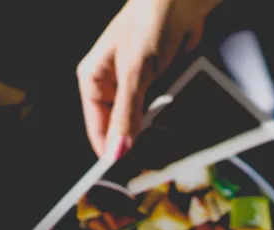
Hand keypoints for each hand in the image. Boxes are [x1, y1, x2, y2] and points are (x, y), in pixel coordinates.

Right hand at [77, 0, 222, 157]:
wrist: (180, 4)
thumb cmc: (149, 25)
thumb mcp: (135, 73)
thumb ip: (128, 114)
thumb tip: (118, 149)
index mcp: (93, 78)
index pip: (95, 125)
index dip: (107, 148)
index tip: (119, 170)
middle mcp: (110, 83)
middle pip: (118, 125)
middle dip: (132, 138)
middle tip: (145, 156)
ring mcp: (133, 84)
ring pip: (139, 119)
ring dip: (151, 126)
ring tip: (159, 131)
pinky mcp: (155, 83)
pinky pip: (157, 108)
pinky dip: (164, 115)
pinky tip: (170, 117)